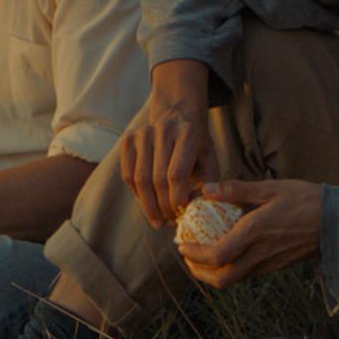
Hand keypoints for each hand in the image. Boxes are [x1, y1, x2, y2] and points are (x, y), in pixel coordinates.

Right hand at [119, 62, 212, 228]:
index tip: (182, 216)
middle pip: (157, 179)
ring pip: (140, 180)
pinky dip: (137, 195)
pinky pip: (127, 175)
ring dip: (148, 206)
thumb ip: (207, 185)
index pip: (177, 174)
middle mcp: (163, 129)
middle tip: (169, 223)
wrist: (178, 115)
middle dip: (163, 207)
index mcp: (188, 133)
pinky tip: (148, 205)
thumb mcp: (210, 161)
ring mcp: (142, 132)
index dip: (177, 200)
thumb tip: (194, 208)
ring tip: (159, 220)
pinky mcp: (128, 139)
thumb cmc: (197, 146)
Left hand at [176, 178, 323, 289]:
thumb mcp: (271, 188)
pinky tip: (226, 253)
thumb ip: (237, 190)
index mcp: (256, 232)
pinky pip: (247, 275)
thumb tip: (206, 188)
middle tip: (187, 257)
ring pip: (234, 280)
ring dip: (212, 274)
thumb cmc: (306, 199)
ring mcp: (270, 264)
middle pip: (222, 278)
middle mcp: (261, 254)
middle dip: (199, 272)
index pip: (217, 255)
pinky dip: (229, 270)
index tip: (181, 245)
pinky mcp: (276, 267)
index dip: (194, 255)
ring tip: (201, 256)